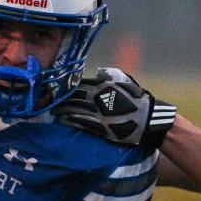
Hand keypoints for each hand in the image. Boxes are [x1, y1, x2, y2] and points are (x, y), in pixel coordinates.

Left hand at [52, 67, 176, 147]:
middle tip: (52, 101)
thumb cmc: (139, 100)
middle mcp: (99, 98)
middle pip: (75, 97)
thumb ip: (111, 78)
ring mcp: (99, 113)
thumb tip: (99, 73)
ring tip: (54, 112)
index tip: (61, 89)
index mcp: (104, 86)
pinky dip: (70, 121)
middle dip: (63, 99)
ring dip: (63, 110)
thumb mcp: (126, 83)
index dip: (70, 88)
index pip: (81, 85)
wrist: (149, 120)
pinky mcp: (100, 127)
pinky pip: (81, 123)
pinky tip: (64, 120)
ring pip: (75, 110)